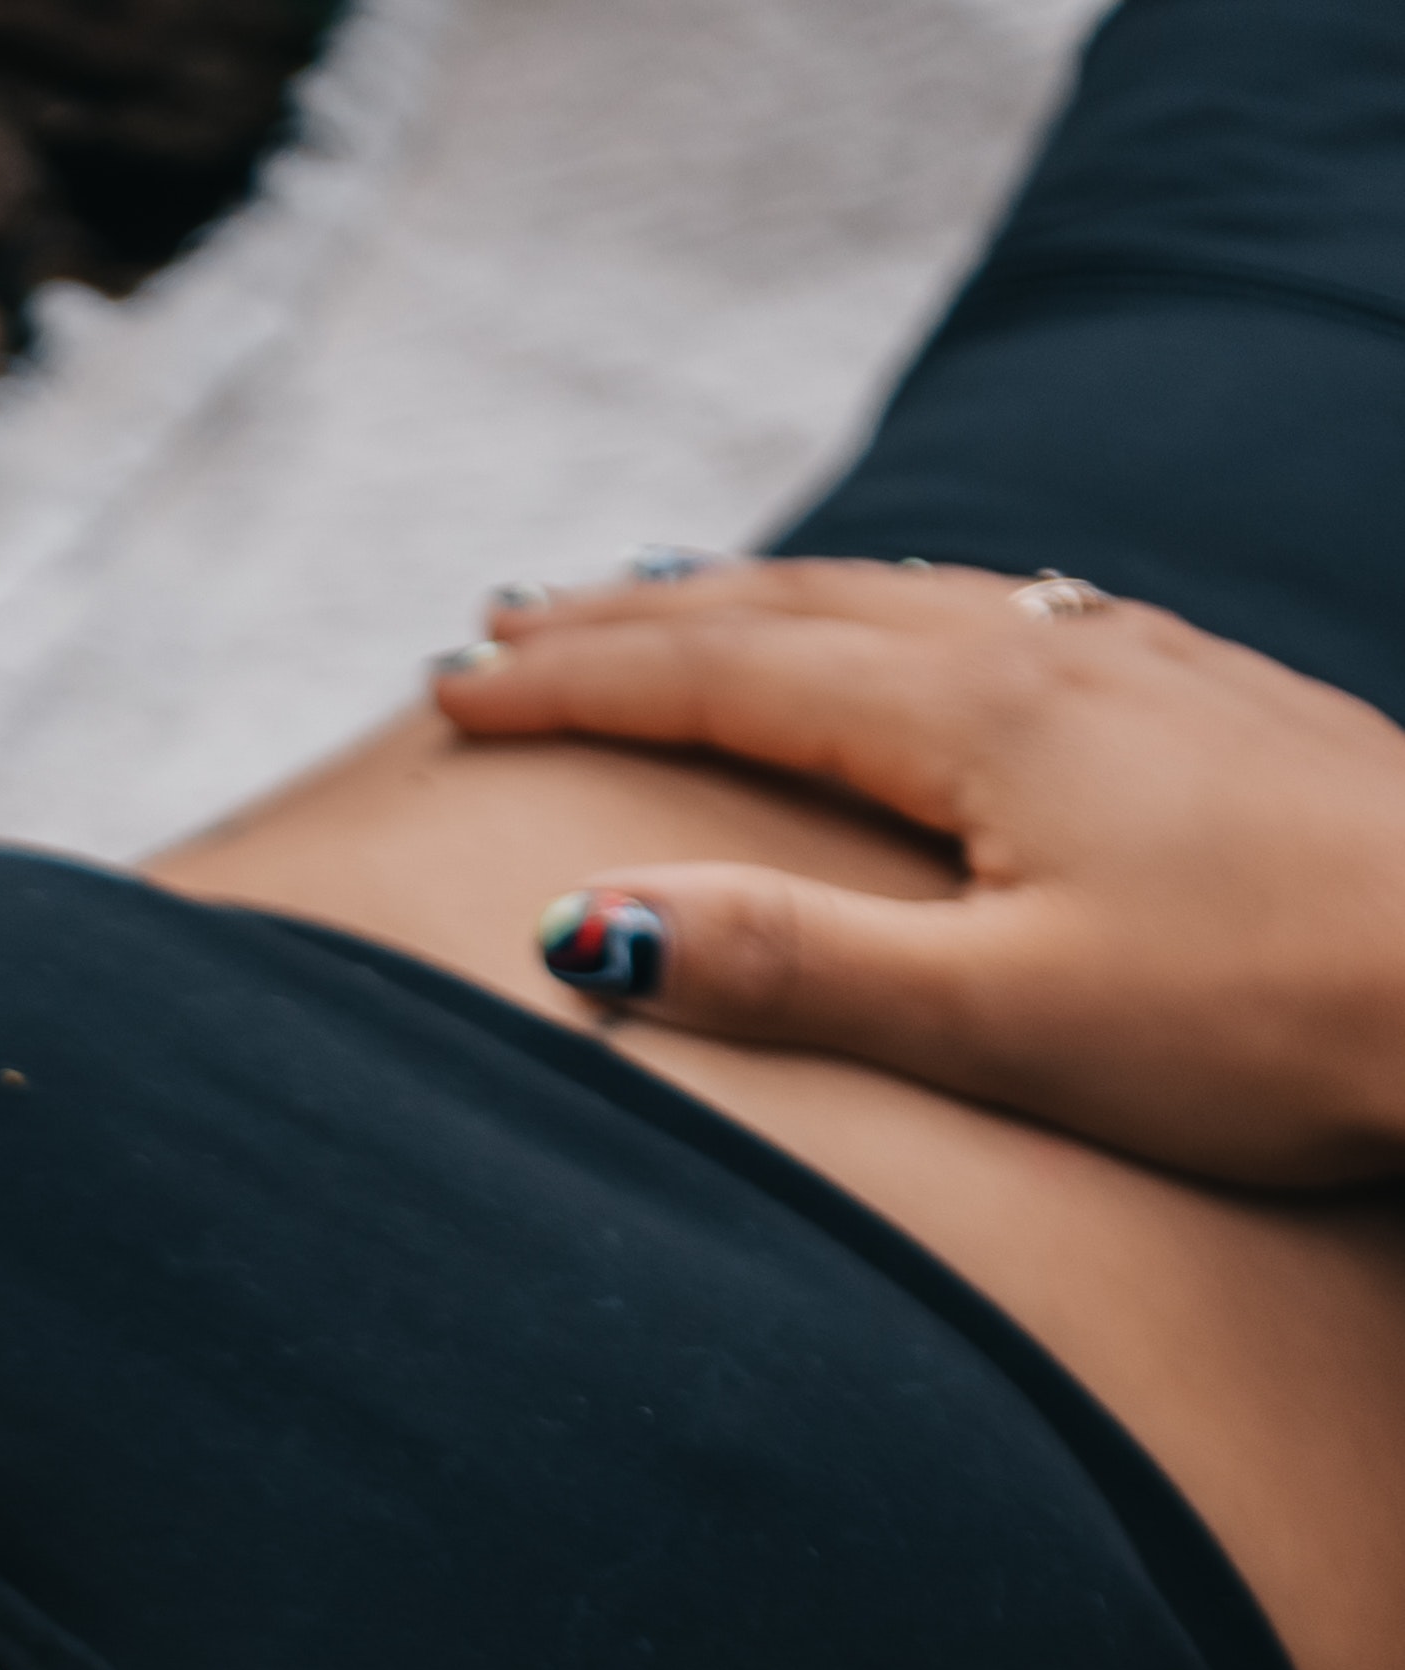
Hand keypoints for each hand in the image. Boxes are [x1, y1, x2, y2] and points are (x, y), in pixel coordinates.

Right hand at [435, 560, 1404, 1186]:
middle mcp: (1051, 656)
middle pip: (800, 606)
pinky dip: (887, 617)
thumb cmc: (1267, 1022)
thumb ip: (790, 965)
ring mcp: (1138, 668)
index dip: (576, 680)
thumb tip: (581, 926)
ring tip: (662, 603)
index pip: (727, 671)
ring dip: (759, 601)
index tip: (451, 688)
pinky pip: (996, 619)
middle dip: (637, 616)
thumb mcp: (1000, 1022)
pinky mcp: (1205, 707)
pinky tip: (907, 638)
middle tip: (504, 622)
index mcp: (980, 718)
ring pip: (901, 598)